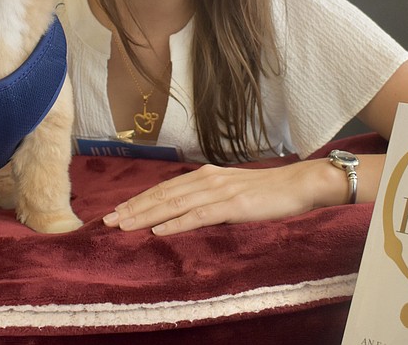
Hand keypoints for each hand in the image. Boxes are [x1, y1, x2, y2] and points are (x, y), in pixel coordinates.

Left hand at [101, 158, 349, 234]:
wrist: (300, 184)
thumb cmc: (267, 191)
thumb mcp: (231, 190)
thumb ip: (207, 197)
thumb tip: (182, 210)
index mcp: (205, 176)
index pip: (164, 189)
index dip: (138, 201)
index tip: (116, 212)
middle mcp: (208, 180)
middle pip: (162, 196)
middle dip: (133, 209)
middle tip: (108, 221)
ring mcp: (220, 191)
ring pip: (174, 205)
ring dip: (146, 216)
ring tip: (124, 226)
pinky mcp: (233, 204)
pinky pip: (199, 215)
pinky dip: (177, 223)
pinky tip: (160, 231)